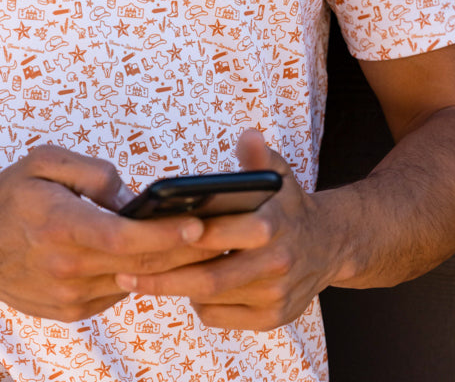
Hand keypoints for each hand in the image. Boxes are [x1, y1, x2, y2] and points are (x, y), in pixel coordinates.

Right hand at [0, 145, 220, 321]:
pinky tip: (158, 258)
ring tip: (201, 244)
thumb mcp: (45, 161)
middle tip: (222, 234)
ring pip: (132, 282)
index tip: (200, 221)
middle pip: (139, 264)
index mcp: (61, 227)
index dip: (166, 232)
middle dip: (184, 250)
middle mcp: (67, 269)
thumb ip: (93, 173)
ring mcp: (69, 296)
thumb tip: (132, 196)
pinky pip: (115, 292)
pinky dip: (138, 275)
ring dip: (167, 266)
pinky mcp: (70, 311)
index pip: (125, 238)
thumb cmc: (10, 195)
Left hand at [115, 130, 338, 330]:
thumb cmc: (288, 205)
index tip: (147, 236)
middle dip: (163, 277)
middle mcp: (275, 265)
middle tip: (124, 272)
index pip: (219, 236)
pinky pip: (221, 316)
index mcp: (272, 226)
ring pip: (210, 299)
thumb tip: (247, 136)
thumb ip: (259, 156)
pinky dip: (197, 304)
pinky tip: (182, 286)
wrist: (330, 245)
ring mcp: (274, 296)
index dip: (183, 239)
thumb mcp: (279, 175)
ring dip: (174, 289)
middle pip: (208, 278)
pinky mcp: (271, 319)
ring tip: (139, 278)